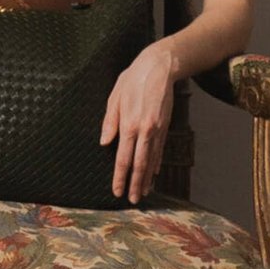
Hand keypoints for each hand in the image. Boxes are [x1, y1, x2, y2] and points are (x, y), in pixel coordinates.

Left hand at [100, 41, 179, 203]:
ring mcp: (157, 130)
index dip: (120, 177)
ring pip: (152, 160)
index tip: (118, 191)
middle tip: (133, 200)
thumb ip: (109, 122)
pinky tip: (153, 174)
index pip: (123, 158)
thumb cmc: (132, 80)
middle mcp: (145, 131)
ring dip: (147, 178)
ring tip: (143, 192)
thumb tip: (104, 143)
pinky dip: (156, 163)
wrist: (159, 68)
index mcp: (129, 125)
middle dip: (136, 184)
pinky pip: (160, 150)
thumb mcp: (114, 98)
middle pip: (140, 164)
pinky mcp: (165, 126)